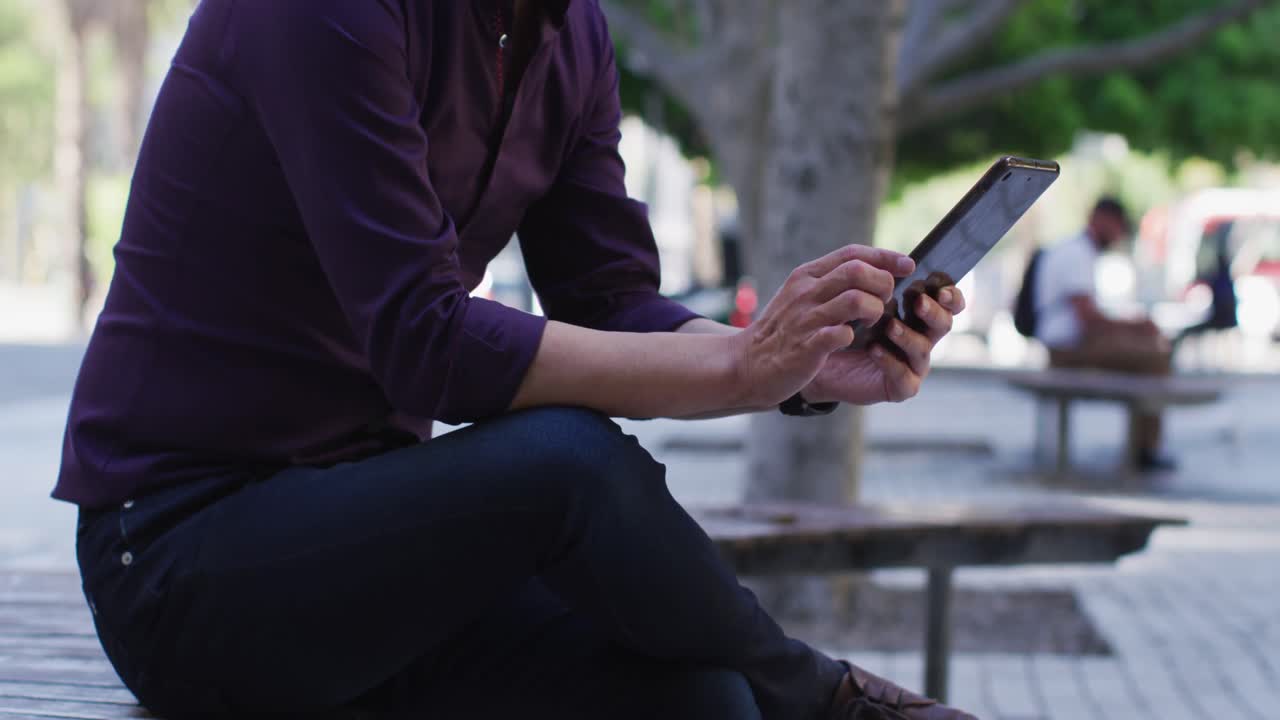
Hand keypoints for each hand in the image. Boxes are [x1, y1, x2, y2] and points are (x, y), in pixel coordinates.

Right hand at [728, 245, 914, 408]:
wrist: (747, 364)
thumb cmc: (782, 330)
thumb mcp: (800, 295)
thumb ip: (830, 281)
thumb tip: (873, 269)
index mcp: (807, 276)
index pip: (852, 254)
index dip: (885, 257)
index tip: (907, 265)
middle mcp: (806, 293)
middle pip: (857, 271)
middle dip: (883, 283)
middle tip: (886, 300)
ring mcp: (805, 319)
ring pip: (855, 300)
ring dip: (873, 310)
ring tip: (872, 321)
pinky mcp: (806, 347)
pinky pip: (840, 333)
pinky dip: (853, 335)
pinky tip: (851, 340)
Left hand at [804, 287, 965, 404]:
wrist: (821, 356)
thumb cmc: (847, 323)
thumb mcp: (862, 295)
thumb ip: (881, 276)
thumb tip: (905, 262)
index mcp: (919, 313)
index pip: (948, 303)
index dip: (951, 296)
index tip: (941, 289)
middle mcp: (922, 337)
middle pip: (943, 324)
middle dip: (934, 312)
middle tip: (919, 303)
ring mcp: (913, 364)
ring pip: (923, 350)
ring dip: (907, 336)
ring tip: (889, 326)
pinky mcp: (899, 386)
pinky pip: (904, 377)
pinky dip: (890, 362)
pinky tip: (874, 350)